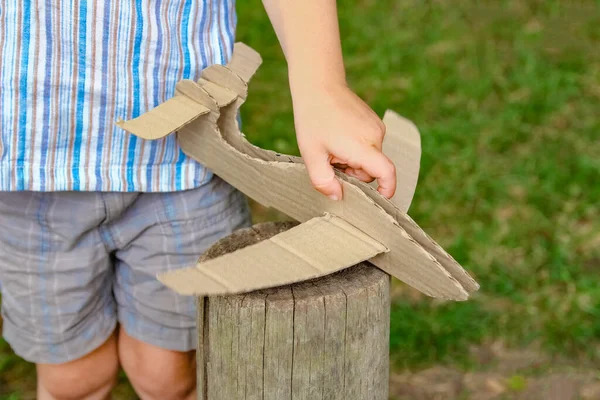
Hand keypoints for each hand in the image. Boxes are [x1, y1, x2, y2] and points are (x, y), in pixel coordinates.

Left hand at [291, 82, 395, 199]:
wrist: (318, 85)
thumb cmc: (313, 119)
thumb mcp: (311, 154)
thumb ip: (323, 181)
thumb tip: (338, 197)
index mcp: (363, 146)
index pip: (387, 173)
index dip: (387, 190)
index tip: (379, 199)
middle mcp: (376, 136)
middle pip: (372, 170)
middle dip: (353, 172)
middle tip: (331, 160)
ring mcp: (377, 127)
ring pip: (369, 158)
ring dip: (352, 160)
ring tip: (332, 145)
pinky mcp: (374, 121)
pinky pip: (368, 145)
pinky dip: (354, 148)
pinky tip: (338, 136)